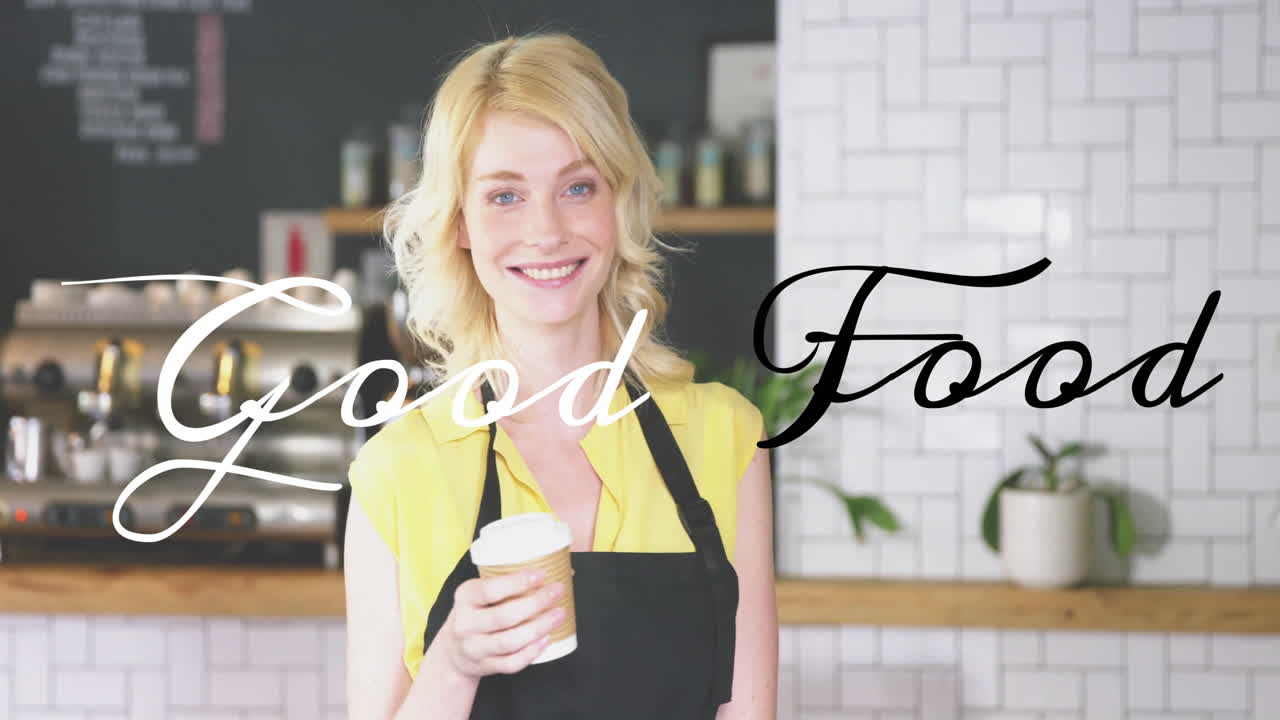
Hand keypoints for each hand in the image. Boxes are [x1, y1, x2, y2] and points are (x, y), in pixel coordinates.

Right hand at [441, 570, 565, 680]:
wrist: (453, 650)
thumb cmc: (475, 612)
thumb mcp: (477, 593)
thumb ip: (504, 583)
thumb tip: (553, 569)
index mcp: (465, 598)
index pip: (490, 590)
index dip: (517, 583)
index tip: (541, 575)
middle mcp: (465, 624)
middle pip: (504, 617)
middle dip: (536, 603)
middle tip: (557, 592)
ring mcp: (474, 648)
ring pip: (510, 642)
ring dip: (540, 628)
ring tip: (559, 614)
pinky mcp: (485, 666)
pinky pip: (512, 663)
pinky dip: (532, 652)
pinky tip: (546, 639)